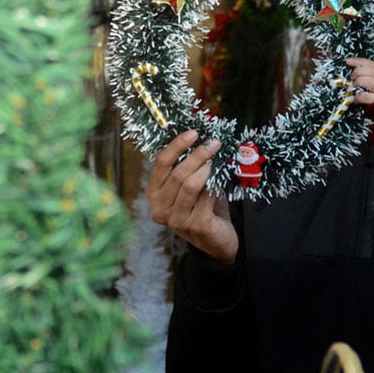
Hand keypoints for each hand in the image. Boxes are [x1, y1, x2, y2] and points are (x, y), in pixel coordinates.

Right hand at [146, 130, 236, 263]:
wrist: (217, 239)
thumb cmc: (202, 206)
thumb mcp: (190, 185)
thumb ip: (188, 167)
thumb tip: (200, 138)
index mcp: (153, 193)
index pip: (160, 164)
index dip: (176, 146)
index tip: (193, 133)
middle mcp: (159, 208)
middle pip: (177, 174)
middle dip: (197, 155)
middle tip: (213, 144)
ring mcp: (176, 219)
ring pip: (190, 185)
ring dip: (205, 168)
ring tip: (215, 160)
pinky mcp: (195, 226)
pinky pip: (205, 197)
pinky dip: (214, 185)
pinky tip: (220, 180)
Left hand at [346, 57, 373, 105]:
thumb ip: (373, 76)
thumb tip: (355, 69)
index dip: (360, 62)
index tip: (348, 61)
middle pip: (373, 71)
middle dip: (359, 71)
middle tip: (351, 76)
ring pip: (371, 82)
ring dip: (359, 82)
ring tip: (354, 86)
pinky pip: (367, 97)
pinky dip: (359, 96)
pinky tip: (355, 98)